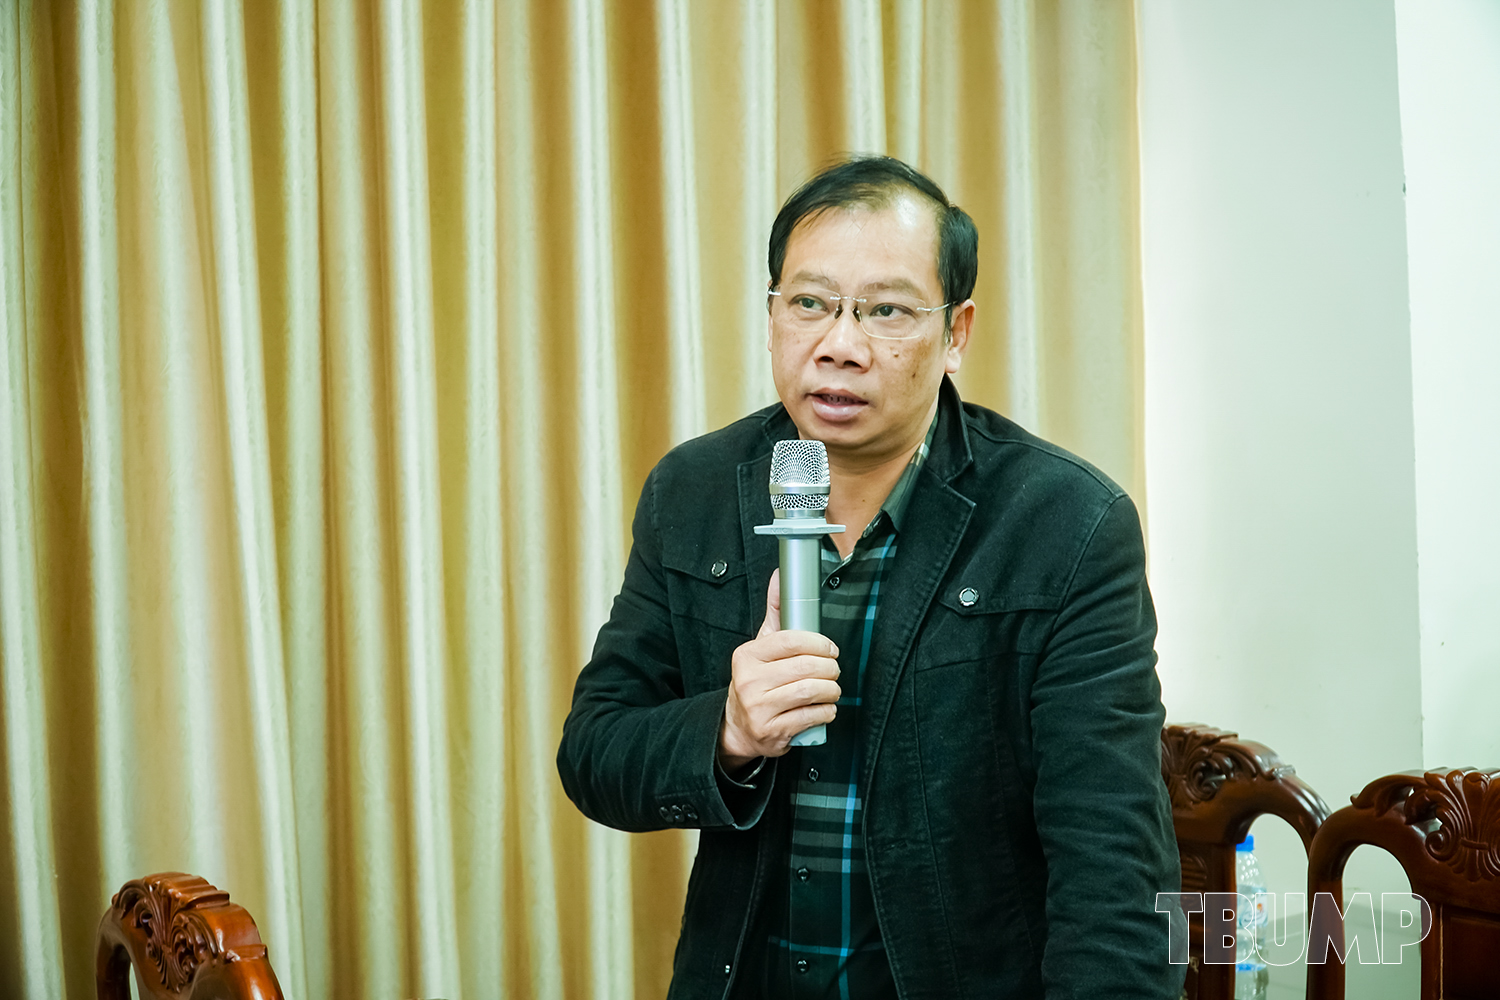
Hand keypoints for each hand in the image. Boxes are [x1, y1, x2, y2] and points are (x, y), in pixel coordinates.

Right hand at [719, 570, 840, 773]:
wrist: (739, 726)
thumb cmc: (757, 680)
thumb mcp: (761, 646)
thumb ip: (774, 611)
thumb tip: (780, 576)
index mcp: (747, 656)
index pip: (790, 641)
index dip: (818, 643)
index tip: (830, 648)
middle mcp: (749, 681)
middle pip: (805, 668)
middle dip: (829, 668)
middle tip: (834, 669)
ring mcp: (758, 708)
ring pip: (810, 692)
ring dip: (831, 690)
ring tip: (832, 689)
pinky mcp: (771, 731)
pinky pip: (810, 717)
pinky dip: (826, 711)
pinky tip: (826, 707)